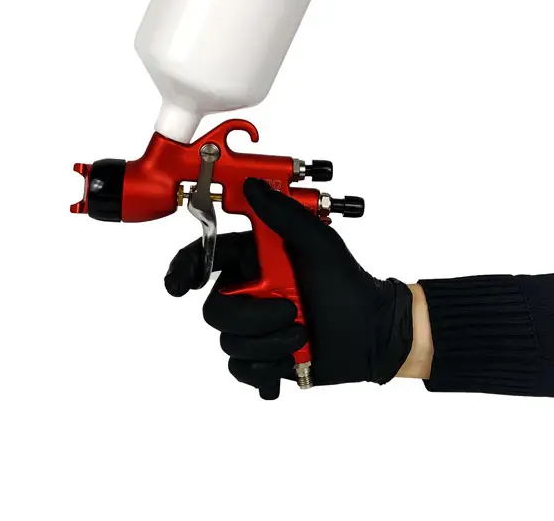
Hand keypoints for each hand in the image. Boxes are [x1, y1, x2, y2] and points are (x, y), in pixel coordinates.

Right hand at [164, 177, 419, 397]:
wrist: (372, 333)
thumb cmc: (348, 284)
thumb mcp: (320, 243)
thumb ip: (284, 215)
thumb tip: (254, 186)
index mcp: (253, 260)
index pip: (205, 258)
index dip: (184, 269)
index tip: (181, 285)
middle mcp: (248, 292)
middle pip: (215, 309)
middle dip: (252, 317)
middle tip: (290, 312)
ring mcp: (253, 326)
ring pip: (229, 342)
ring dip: (269, 343)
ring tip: (301, 336)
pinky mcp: (261, 357)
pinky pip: (241, 368)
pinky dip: (266, 368)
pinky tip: (289, 360)